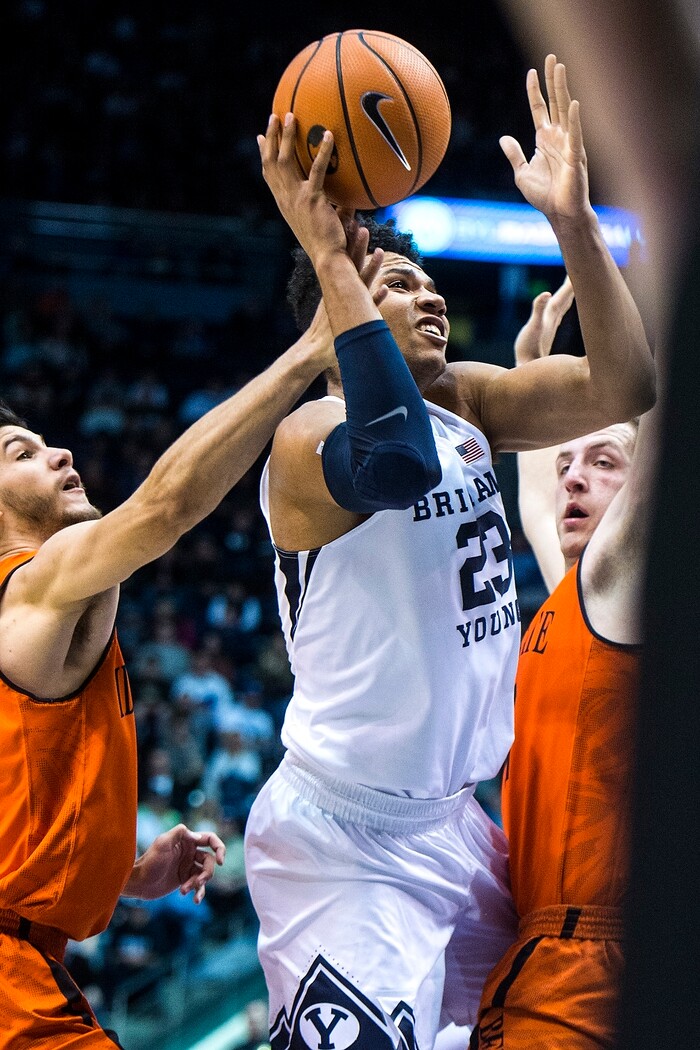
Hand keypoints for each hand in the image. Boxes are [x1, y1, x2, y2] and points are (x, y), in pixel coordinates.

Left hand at [125, 824, 225, 904]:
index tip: (220, 861)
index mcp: (187, 841)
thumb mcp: (162, 843)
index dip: (219, 848)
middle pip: (210, 860)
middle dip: (207, 873)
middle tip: (198, 882)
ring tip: (184, 890)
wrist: (138, 882)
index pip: (210, 839)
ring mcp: (188, 867)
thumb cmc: (149, 861)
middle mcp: (190, 853)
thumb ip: (180, 833)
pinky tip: (194, 900)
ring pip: (205, 874)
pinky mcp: (185, 880)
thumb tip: (198, 837)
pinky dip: (199, 893)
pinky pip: (198, 886)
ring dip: (199, 884)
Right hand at [258, 113, 348, 262]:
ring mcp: (297, 199)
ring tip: (290, 115)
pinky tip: (329, 135)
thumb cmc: (327, 244)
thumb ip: (325, 204)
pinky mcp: (312, 200)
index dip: (264, 155)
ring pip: (286, 161)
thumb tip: (343, 195)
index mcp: (285, 204)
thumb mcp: (320, 221)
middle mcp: (286, 199)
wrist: (328, 259)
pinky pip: (317, 170)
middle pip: (272, 162)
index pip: (270, 175)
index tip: (261, 138)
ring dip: (286, 136)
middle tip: (274, 116)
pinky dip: (323, 152)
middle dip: (272, 137)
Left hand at [500, 55, 591, 224]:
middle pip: (555, 102)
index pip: (539, 108)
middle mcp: (558, 137)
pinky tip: (574, 103)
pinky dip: (575, 120)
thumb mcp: (521, 173)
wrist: (560, 214)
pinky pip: (576, 135)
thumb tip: (503, 138)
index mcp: (545, 139)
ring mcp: (569, 144)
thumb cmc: (544, 196)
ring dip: (563, 89)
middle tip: (551, 57)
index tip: (531, 71)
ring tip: (561, 68)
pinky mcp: (576, 156)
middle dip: (552, 80)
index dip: (534, 90)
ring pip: (566, 111)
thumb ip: (514, 154)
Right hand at [514, 275, 573, 364]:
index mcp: (552, 314)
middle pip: (567, 296)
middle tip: (579, 267)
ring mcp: (550, 325)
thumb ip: (538, 310)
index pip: (566, 293)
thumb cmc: (528, 352)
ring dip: (568, 293)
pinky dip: (559, 304)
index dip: (572, 280)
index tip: (580, 265)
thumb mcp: (532, 328)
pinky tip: (559, 306)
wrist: (528, 372)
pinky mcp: (545, 332)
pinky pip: (556, 312)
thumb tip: (546, 294)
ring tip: (572, 282)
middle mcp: (553, 318)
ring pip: (563, 304)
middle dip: (572, 282)